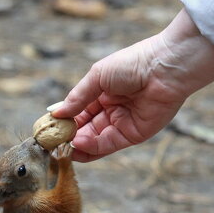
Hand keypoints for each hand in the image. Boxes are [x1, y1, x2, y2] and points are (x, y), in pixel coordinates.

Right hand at [52, 9, 213, 161]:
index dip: (63, 120)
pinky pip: (108, 145)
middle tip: (52, 142)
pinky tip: (78, 146)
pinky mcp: (133, 135)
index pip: (78, 111)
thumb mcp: (97, 77)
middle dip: (68, 136)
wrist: (165, 68)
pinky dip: (92, 148)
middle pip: (85, 128)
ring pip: (94, 140)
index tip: (48, 128)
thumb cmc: (133, 64)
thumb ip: (77, 97)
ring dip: (78, 145)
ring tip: (63, 146)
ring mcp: (122, 124)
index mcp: (102, 93)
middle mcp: (111, 110)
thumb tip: (56, 113)